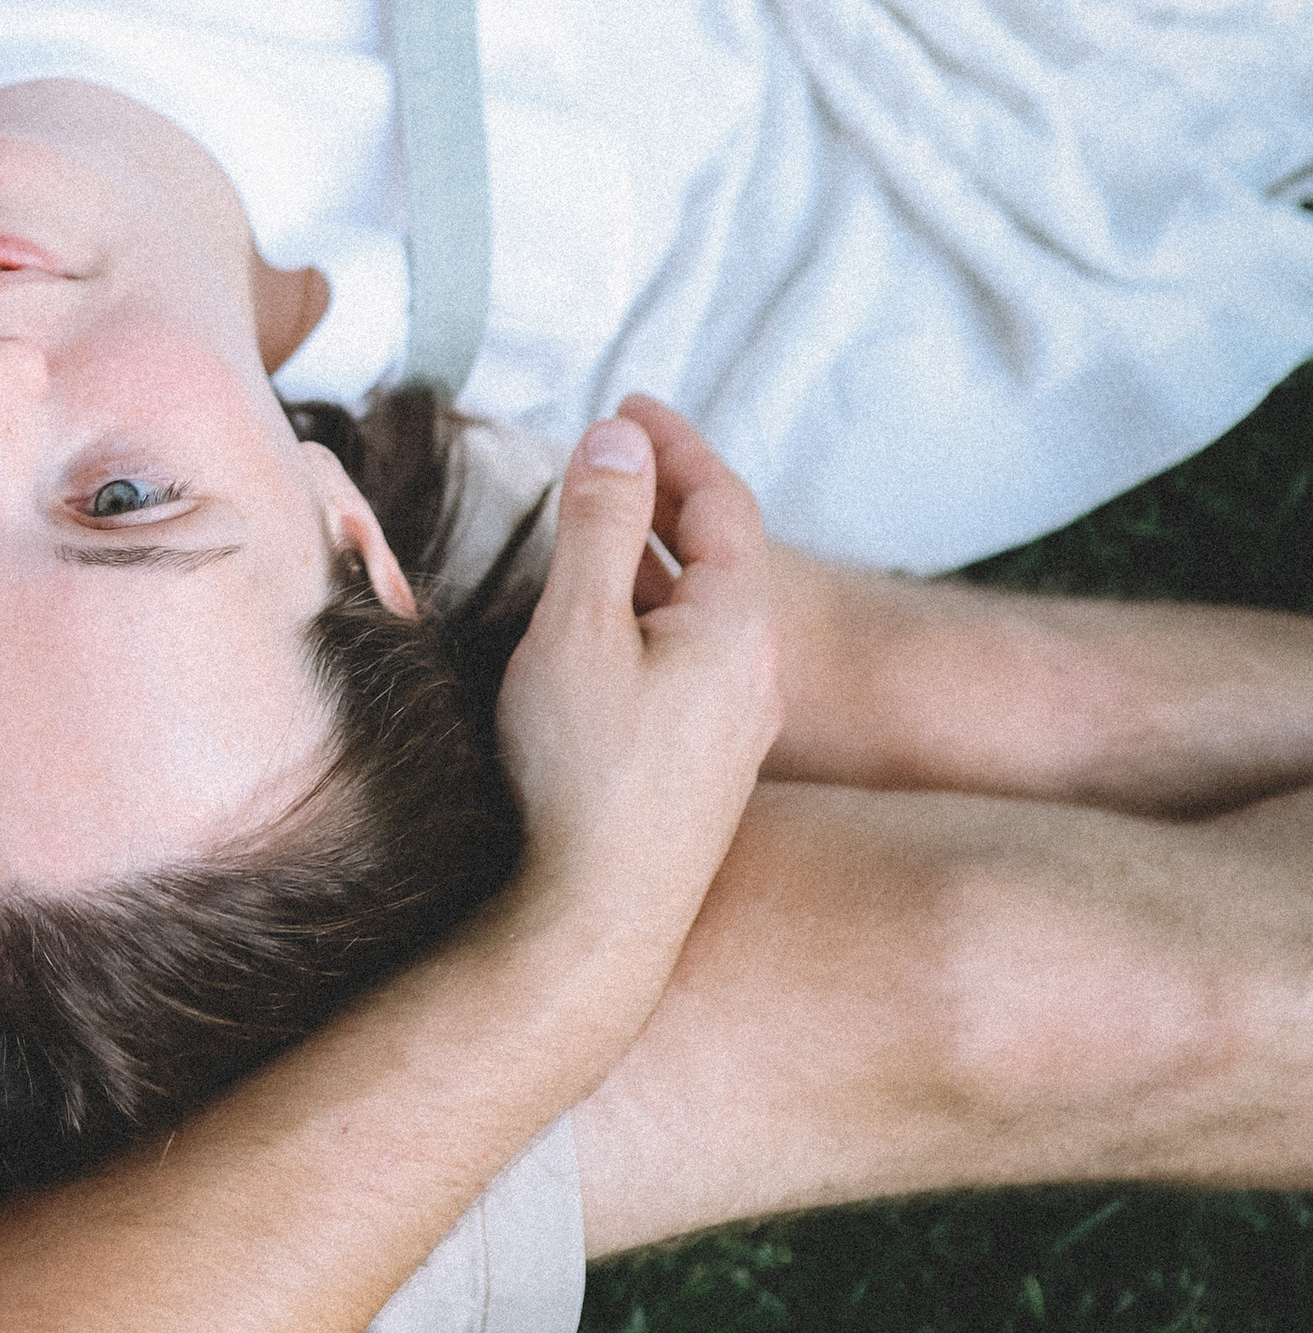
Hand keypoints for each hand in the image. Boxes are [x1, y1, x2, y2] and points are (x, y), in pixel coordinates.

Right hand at [489, 395, 782, 1020]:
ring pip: (699, 609)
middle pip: (719, 552)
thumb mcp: (578, 627)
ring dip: (649, 552)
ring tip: (591, 520)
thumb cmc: (582, 775)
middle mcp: (754, 676)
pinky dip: (644, 610)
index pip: (721, 502)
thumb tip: (617, 439)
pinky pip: (684, 658)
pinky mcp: (700, 772)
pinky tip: (596, 624)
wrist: (594, 929)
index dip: (675, 442)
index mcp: (739, 628)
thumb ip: (597, 523)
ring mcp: (731, 729)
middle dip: (662, 490)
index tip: (627, 403)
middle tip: (609, 449)